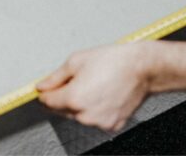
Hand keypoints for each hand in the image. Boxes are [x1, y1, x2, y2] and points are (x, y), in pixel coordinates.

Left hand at [36, 42, 155, 131]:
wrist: (143, 68)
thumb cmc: (115, 61)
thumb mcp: (78, 60)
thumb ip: (55, 76)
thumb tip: (42, 86)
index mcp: (73, 99)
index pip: (47, 101)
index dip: (46, 92)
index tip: (48, 88)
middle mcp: (85, 115)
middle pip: (62, 110)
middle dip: (65, 96)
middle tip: (79, 79)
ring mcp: (99, 123)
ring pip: (79, 116)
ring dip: (81, 104)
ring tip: (96, 84)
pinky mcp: (112, 125)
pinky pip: (96, 119)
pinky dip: (96, 109)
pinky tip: (105, 94)